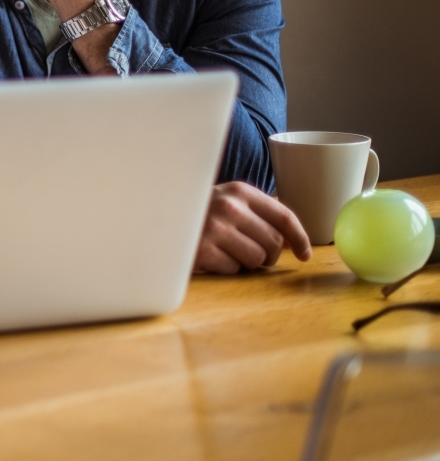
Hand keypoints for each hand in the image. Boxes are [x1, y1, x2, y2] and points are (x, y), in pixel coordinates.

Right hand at [195, 182, 312, 273]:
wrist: (155, 216)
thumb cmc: (198, 213)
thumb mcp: (227, 202)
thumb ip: (257, 214)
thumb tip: (292, 240)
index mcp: (239, 191)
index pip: (283, 215)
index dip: (299, 237)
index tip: (305, 254)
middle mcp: (230, 207)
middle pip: (274, 243)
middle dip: (269, 254)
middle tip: (249, 252)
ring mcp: (215, 228)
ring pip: (258, 259)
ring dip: (247, 262)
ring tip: (227, 252)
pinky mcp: (203, 250)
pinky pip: (234, 269)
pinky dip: (226, 268)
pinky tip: (211, 256)